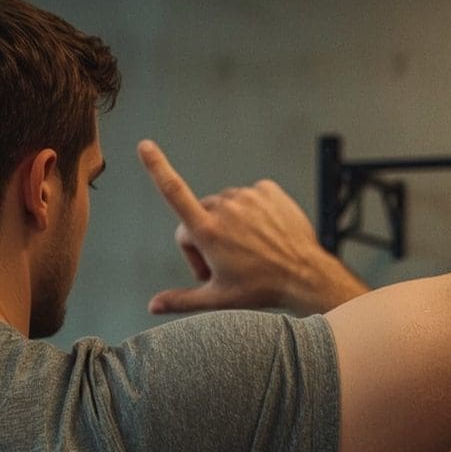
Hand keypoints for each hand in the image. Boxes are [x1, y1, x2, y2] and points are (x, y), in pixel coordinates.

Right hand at [137, 140, 365, 315]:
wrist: (305, 275)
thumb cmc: (261, 288)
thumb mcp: (217, 298)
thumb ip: (181, 299)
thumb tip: (154, 305)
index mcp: (208, 231)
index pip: (174, 192)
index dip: (157, 168)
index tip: (145, 147)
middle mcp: (225, 207)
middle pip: (199, 215)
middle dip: (204, 236)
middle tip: (222, 264)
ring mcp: (248, 196)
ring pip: (225, 206)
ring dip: (228, 225)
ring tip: (246, 251)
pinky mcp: (267, 190)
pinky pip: (249, 197)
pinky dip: (251, 213)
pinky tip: (262, 234)